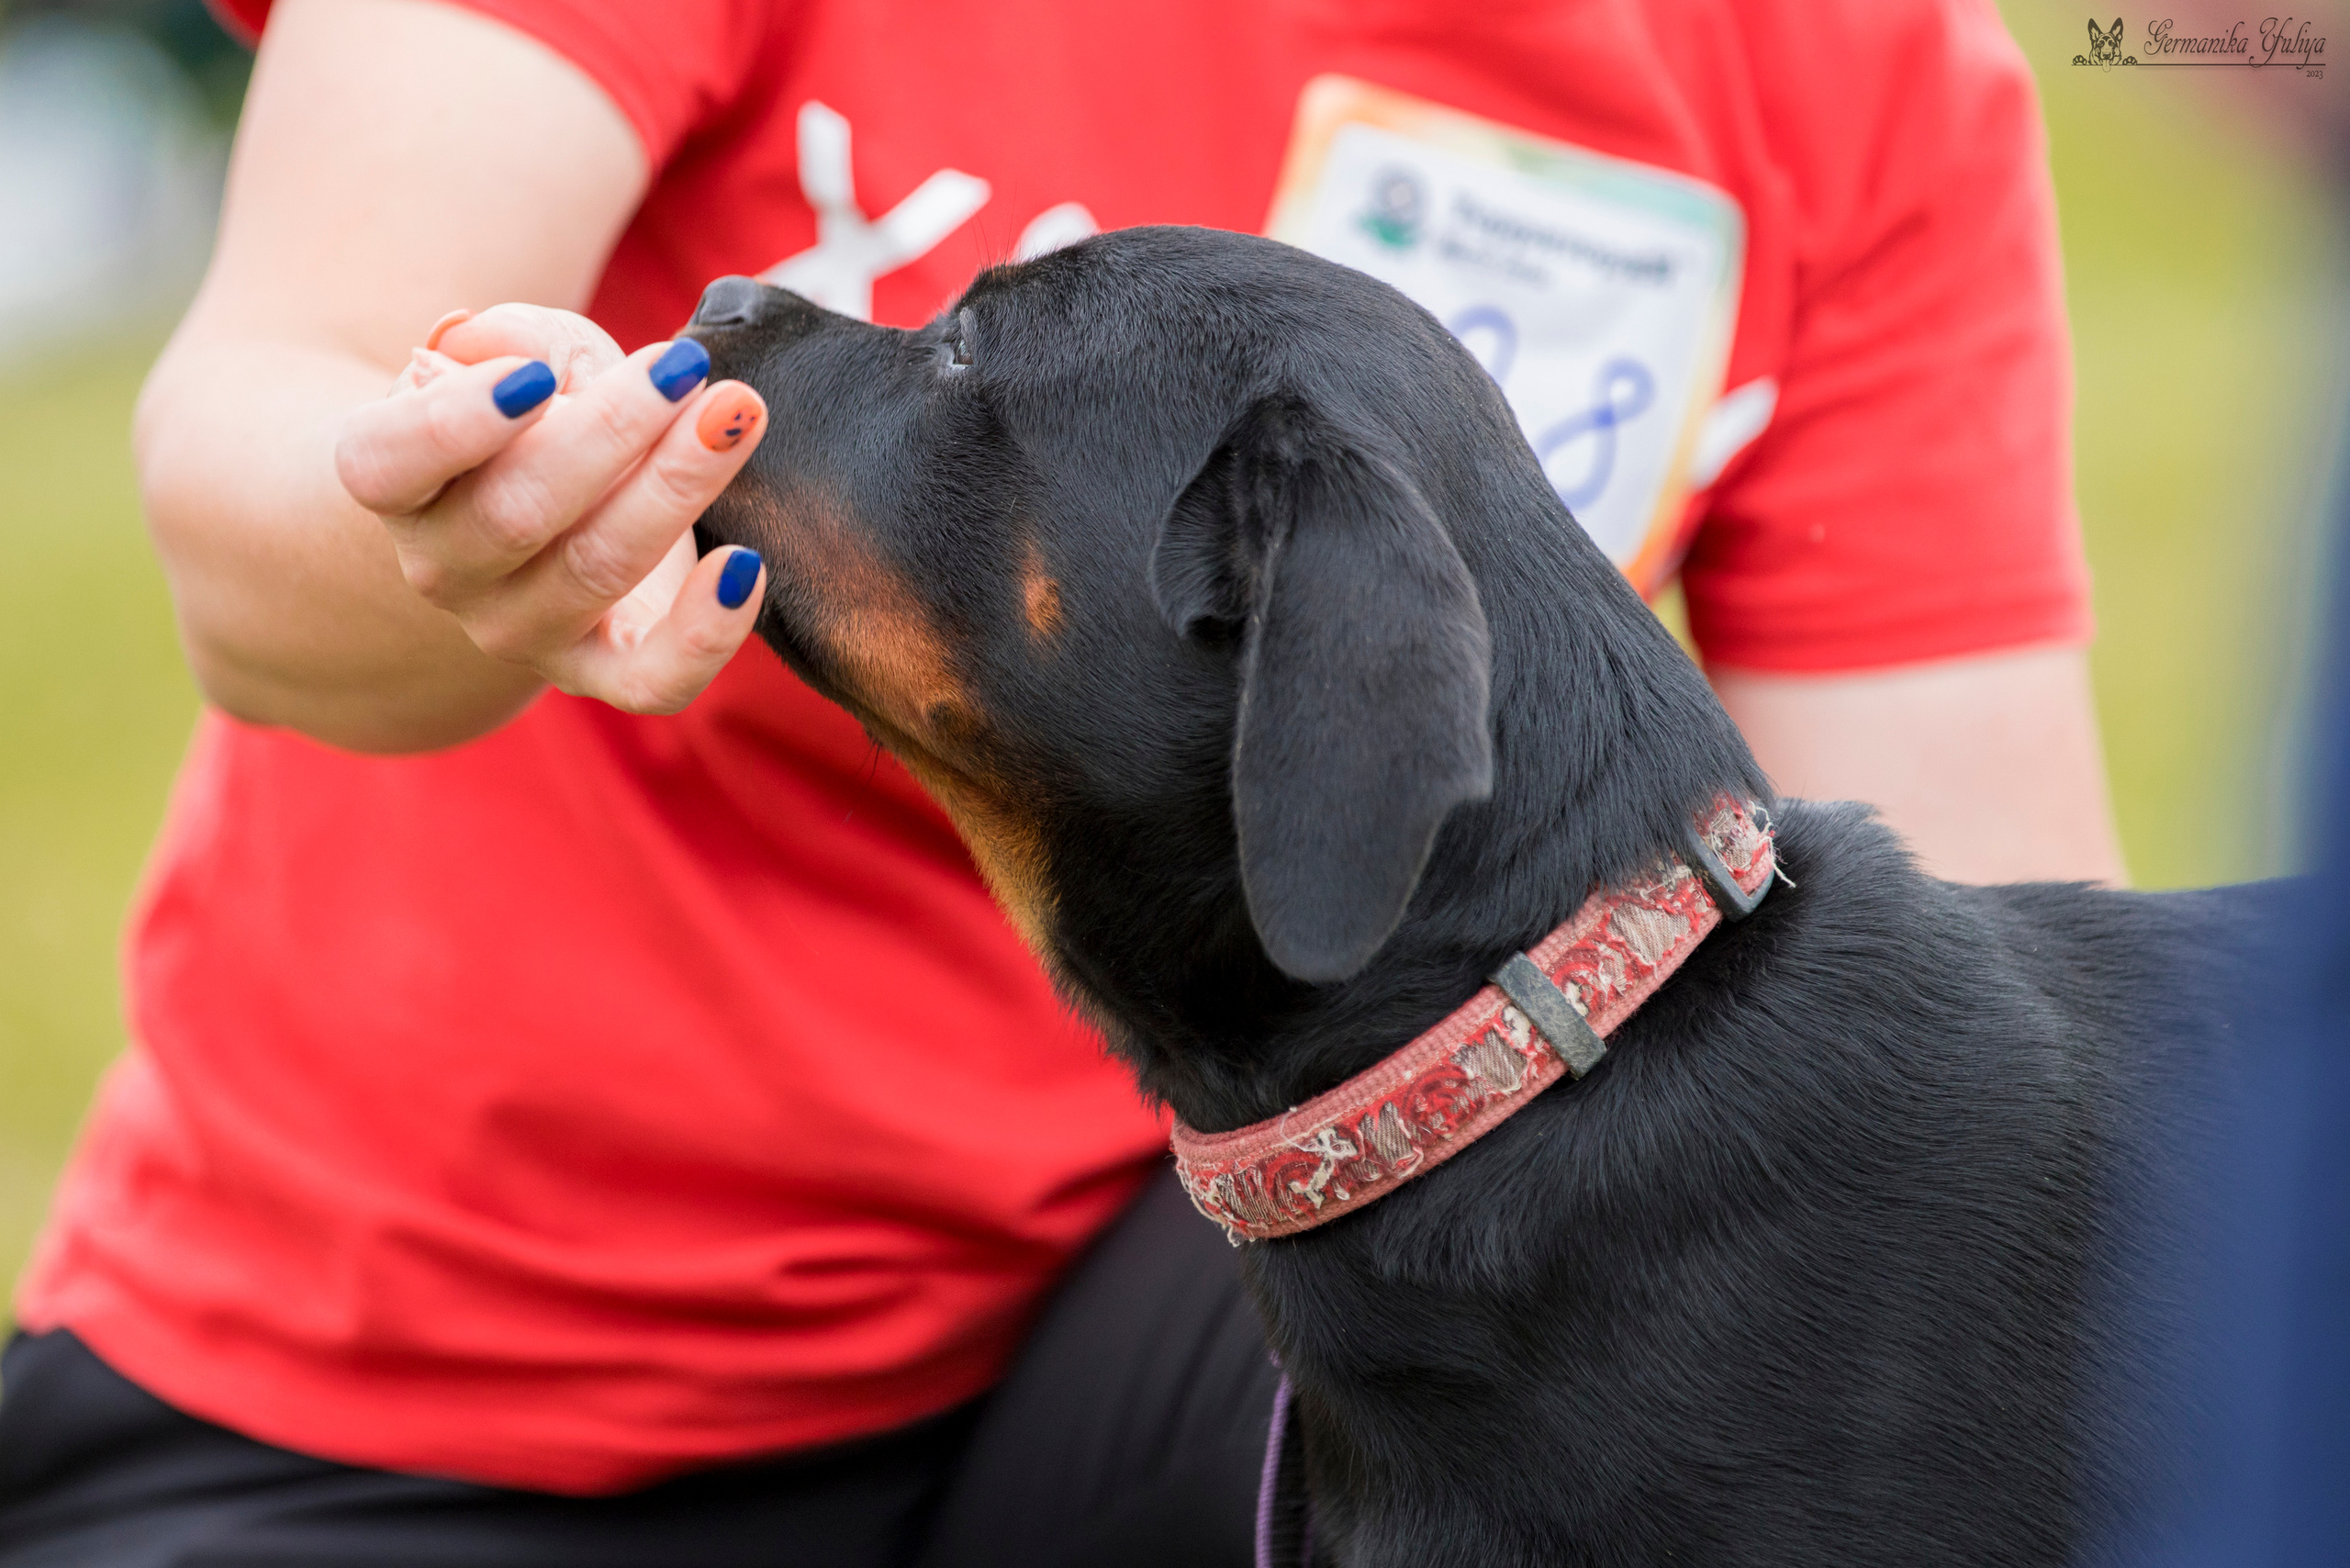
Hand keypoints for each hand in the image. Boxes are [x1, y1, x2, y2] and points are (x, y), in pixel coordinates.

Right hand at [334, 303, 769, 715]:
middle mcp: (443, 569)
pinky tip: (745, 565)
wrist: (551, 503)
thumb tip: (519, 354)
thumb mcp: (523, 354)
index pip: (388, 462)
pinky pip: (652, 682)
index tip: (533, 376)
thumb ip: (515, 339)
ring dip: (674, 488)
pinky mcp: (600, 673)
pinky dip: (705, 632)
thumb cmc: (534, 414)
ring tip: (733, 415)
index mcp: (395, 482)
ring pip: (596, 569)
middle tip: (684, 367)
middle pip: (518, 511)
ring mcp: (518, 630)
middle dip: (610, 432)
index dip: (454, 424)